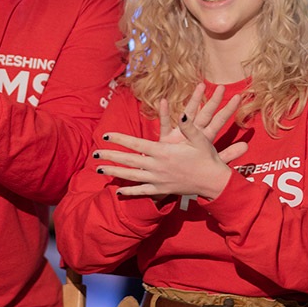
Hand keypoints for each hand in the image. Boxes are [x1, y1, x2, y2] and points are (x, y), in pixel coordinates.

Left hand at [93, 87, 245, 198]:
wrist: (213, 181)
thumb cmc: (206, 157)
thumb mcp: (199, 139)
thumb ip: (188, 127)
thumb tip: (182, 114)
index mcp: (164, 152)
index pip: (136, 144)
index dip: (120, 139)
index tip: (106, 135)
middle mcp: (158, 166)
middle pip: (128, 161)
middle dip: (110, 156)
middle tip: (94, 154)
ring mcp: (158, 180)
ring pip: (131, 177)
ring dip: (114, 173)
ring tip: (99, 170)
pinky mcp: (162, 190)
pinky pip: (142, 192)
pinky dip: (129, 192)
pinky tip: (118, 192)